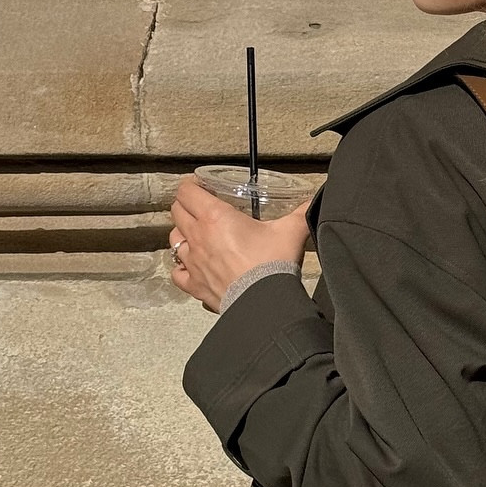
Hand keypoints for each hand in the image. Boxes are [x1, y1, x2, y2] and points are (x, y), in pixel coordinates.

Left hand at [168, 177, 313, 313]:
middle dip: (185, 205)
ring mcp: (192, 263)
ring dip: (182, 233)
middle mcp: (198, 237)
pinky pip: (177, 272)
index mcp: (215, 217)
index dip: (190, 184)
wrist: (264, 302)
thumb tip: (312, 202)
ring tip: (195, 233)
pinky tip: (192, 266)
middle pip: (176, 212)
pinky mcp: (194, 285)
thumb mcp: (291, 230)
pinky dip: (181, 267)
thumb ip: (301, 212)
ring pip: (173, 240)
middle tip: (200, 205)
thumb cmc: (272, 264)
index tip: (199, 184)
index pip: (187, 192)